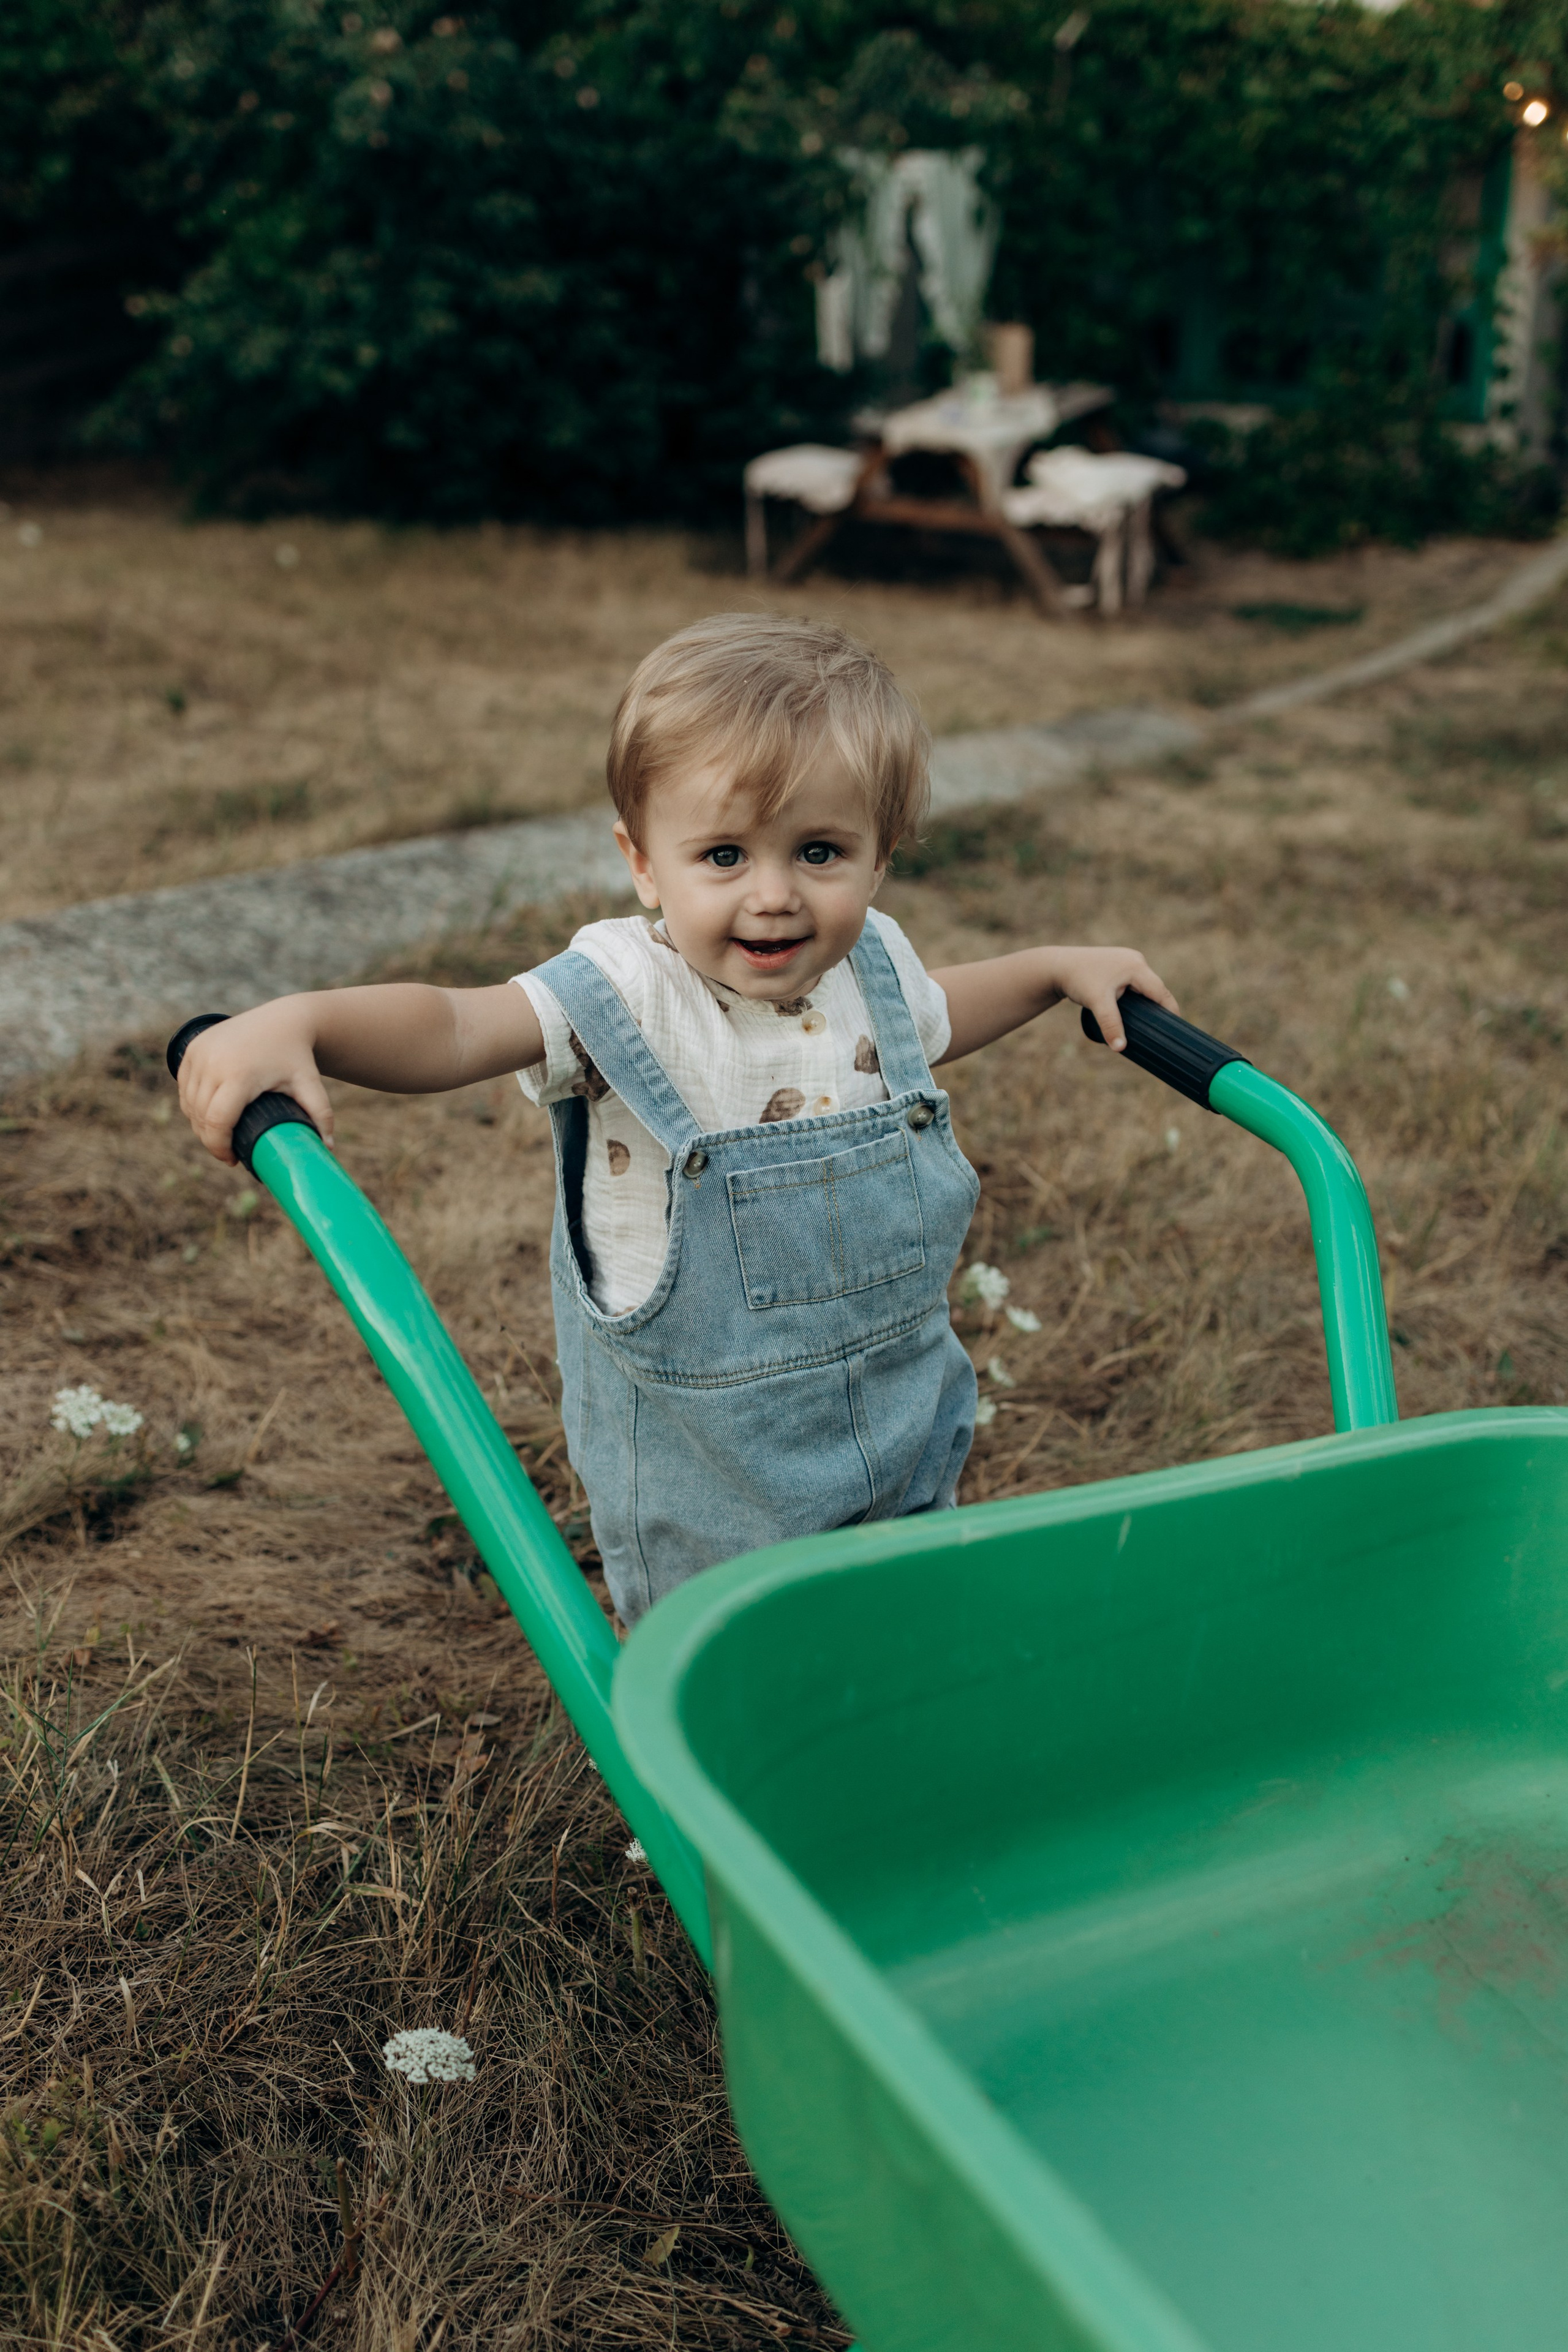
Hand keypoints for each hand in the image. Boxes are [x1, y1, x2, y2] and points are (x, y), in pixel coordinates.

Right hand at [178, 1001, 334, 1165]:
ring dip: (198, 1124)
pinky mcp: (193, 1047)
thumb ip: (321, 1115)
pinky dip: (191, 1103)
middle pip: (200, 1116)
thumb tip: (328, 1148)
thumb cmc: (297, 1056)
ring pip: (189, 1102)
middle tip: (227, 1151)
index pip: (217, 1122)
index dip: (219, 1147)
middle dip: (210, 1140)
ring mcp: (200, 1053)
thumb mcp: (310, 1084)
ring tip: (217, 1135)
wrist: (284, 1019)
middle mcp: (214, 1062)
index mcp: (240, 1074)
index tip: (232, 1160)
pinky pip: (185, 1085)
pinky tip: (202, 1115)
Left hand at [1047, 947, 1177, 1052]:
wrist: (1057, 966)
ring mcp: (1127, 961)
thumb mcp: (1097, 1003)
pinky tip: (1138, 1010)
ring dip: (1148, 1002)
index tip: (1176, 1029)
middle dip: (1159, 1008)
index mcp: (1136, 967)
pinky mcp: (1119, 965)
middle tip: (1163, 1031)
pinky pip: (1136, 983)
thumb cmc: (1078, 981)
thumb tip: (1120, 1048)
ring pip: (1145, 986)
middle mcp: (1135, 960)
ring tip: (1151, 1024)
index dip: (1170, 1011)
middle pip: (1155, 988)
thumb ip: (1110, 1025)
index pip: (1161, 992)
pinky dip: (1138, 996)